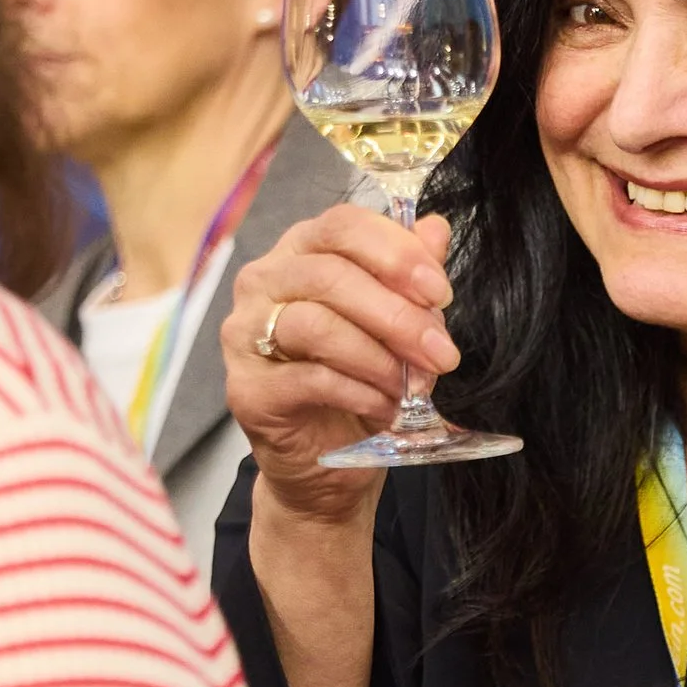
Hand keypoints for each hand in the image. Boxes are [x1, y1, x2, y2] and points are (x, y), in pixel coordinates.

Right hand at [223, 207, 458, 520]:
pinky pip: (308, 379)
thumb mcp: (397, 329)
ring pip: (315, 325)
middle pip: (330, 275)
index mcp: (302, 252)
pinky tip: (384, 407)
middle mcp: (263, 283)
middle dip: (398, 315)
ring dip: (377, 357)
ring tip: (411, 386)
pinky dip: (358, 392)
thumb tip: (436, 230)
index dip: (395, 253)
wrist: (326, 461)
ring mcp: (245, 334)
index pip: (342, 226)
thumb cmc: (359, 382)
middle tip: (441, 354)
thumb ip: (410, 280)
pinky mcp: (246, 388)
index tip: (440, 292)